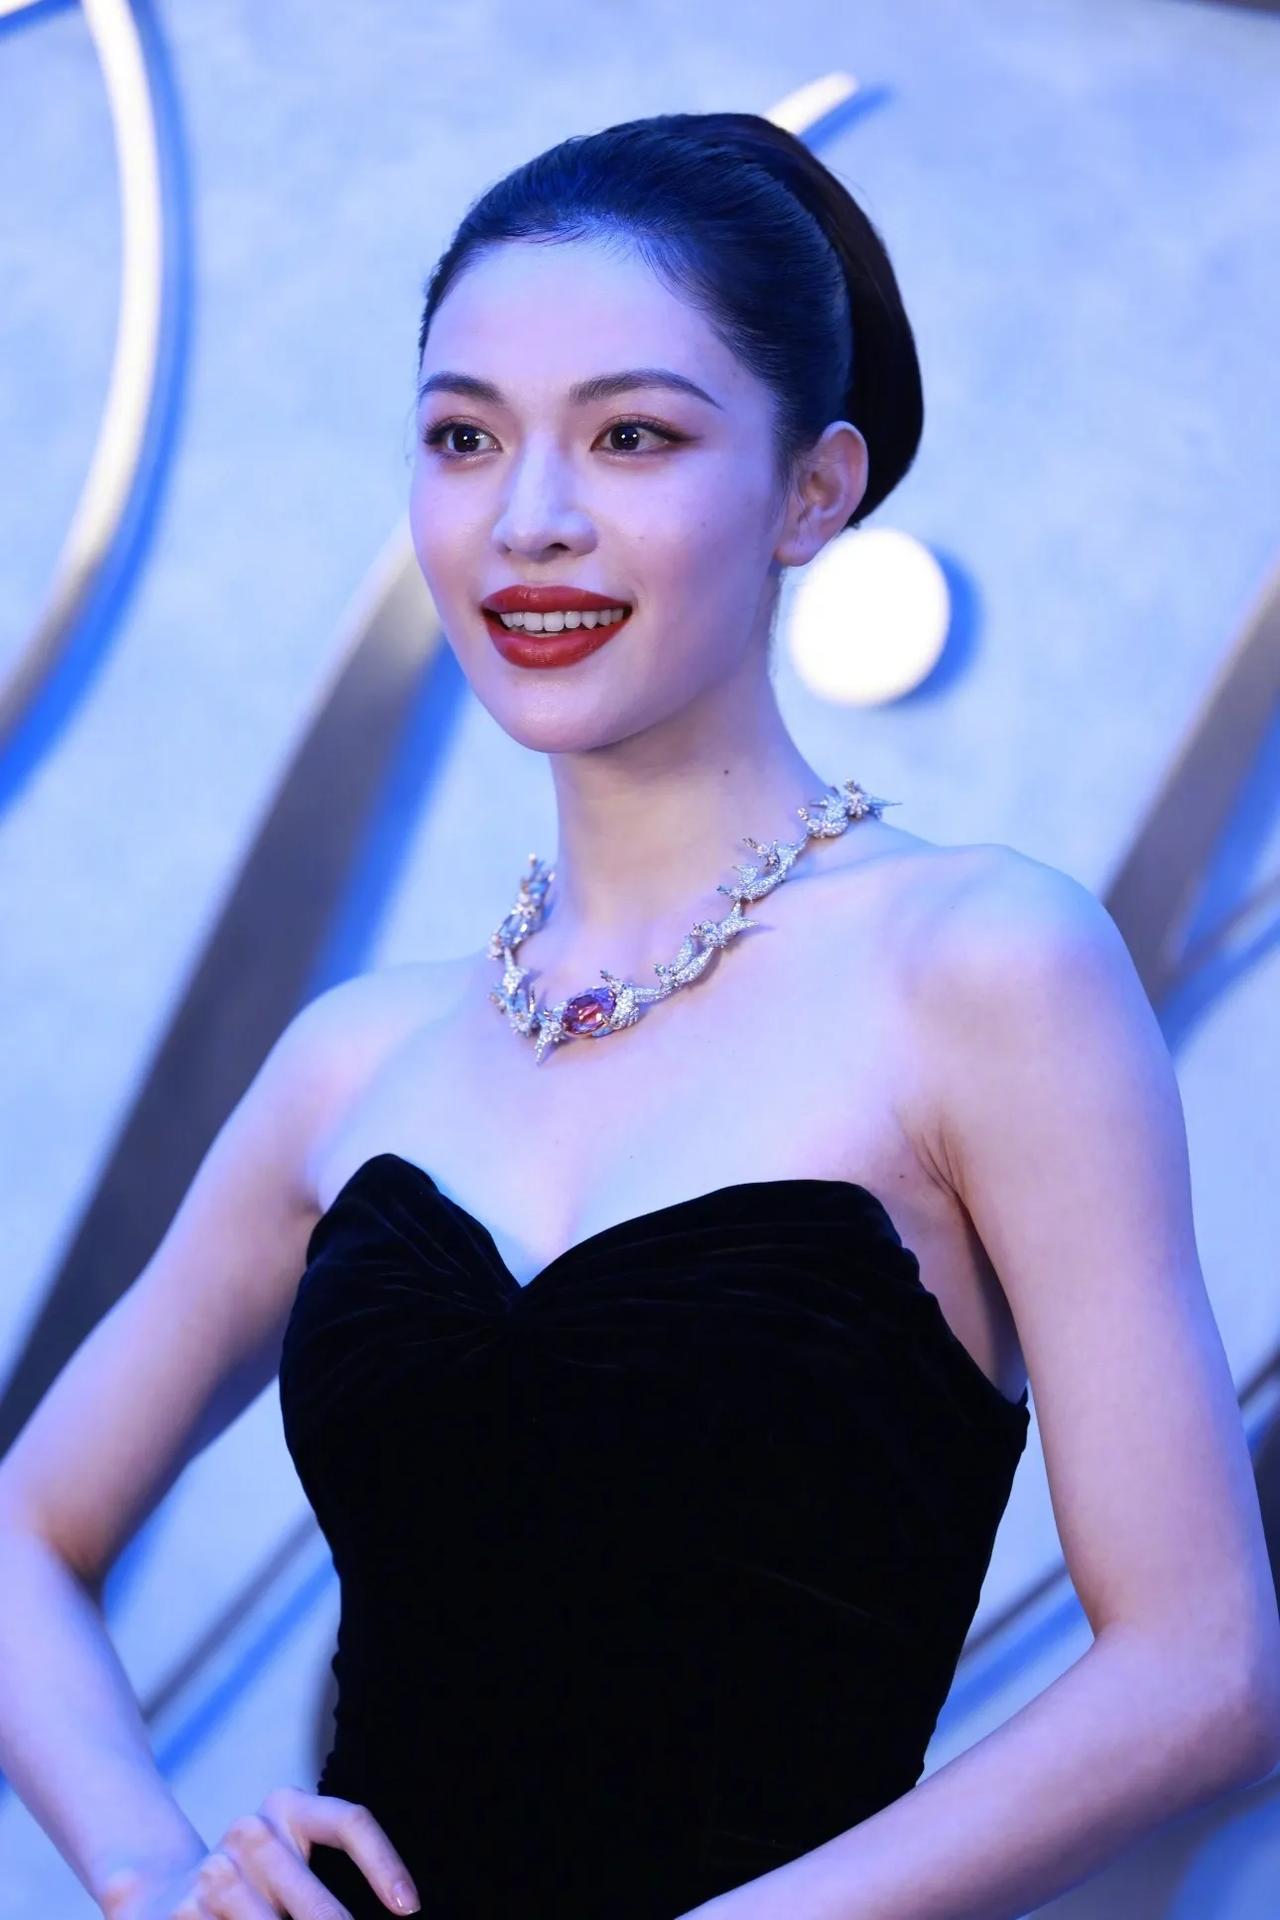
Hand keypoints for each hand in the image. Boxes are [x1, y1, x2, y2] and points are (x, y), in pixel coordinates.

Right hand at [99, 1784, 420, 1917]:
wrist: (155, 1893)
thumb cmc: (250, 1890)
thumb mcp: (288, 1872)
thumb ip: (319, 1890)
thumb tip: (398, 1907)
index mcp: (289, 1807)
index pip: (349, 1822)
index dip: (383, 1863)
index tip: (408, 1908)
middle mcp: (252, 1829)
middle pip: (316, 1901)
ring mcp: (215, 1869)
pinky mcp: (184, 1911)